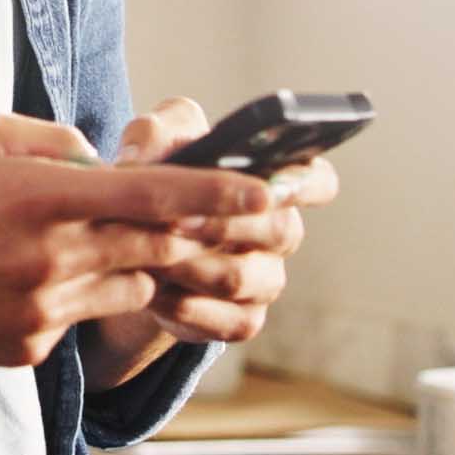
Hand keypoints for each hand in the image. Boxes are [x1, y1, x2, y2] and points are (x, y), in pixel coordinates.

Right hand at [0, 108, 273, 370]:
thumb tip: (100, 159)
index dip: (218, 194)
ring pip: (126, 292)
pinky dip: (73, 300)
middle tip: (206, 223)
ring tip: (76, 248)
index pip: (155, 194)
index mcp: (43, 196)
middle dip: (185, 236)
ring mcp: (42, 311)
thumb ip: (52, 141)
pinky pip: (78, 323)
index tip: (264, 194)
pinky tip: (17, 283)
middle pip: (156, 250)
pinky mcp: (28, 350)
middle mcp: (52, 258)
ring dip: (126, 270)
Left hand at [112, 98, 332, 344]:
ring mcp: (267, 279)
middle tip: (174, 221)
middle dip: (221, 225)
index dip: (304, 184)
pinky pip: (226, 321)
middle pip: (275, 231)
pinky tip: (154, 293)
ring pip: (241, 278)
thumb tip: (142, 158)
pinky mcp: (243, 320)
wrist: (136, 243)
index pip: (318, 181)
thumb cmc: (161, 178)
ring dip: (193, 267)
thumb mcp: (152, 143)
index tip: (270, 186)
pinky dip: (186, 308)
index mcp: (277, 181)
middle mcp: (282, 232)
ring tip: (151, 256)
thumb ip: (153, 133)